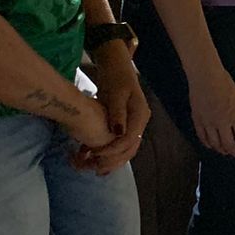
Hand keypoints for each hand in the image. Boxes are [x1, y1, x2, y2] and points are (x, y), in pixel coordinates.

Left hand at [76, 47, 150, 175]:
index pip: (129, 139)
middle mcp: (140, 121)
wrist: (116, 66)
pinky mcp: (125, 123)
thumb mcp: (116, 93)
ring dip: (111, 159)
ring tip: (94, 168)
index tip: (94, 153)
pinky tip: (94, 156)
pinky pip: (120, 142)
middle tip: (94, 168)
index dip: (112, 149)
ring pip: (126, 148)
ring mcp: (134, 123)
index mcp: (140, 115)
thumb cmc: (115, 77)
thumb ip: (117, 113)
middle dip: (113, 160)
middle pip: (130, 147)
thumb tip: (118, 132)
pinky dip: (109, 151)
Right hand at [189, 61, 234, 157]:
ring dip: (220, 149)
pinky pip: (202, 136)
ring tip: (223, 152)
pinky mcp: (198, 120)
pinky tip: (210, 146)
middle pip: (228, 143)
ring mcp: (209, 123)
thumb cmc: (225, 83)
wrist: (205, 77)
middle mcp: (222, 123)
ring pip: (214, 142)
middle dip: (232, 150)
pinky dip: (206, 143)